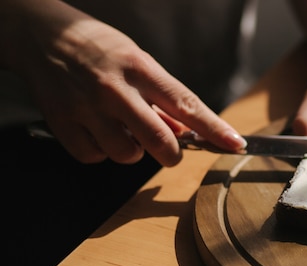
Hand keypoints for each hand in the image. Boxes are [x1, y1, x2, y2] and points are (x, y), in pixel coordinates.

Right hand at [3, 0, 245, 165]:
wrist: (41, 36)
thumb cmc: (99, 49)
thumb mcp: (137, 62)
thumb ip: (161, 99)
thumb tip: (184, 133)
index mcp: (140, 68)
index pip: (186, 104)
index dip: (214, 128)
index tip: (235, 143)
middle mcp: (114, 89)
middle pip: (160, 141)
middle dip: (171, 153)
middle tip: (168, 148)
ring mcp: (86, 107)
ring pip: (127, 155)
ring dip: (132, 150)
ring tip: (120, 127)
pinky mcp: (63, 123)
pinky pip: (95, 157)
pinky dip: (101, 151)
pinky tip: (96, 130)